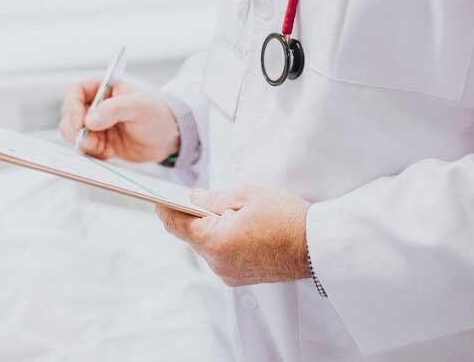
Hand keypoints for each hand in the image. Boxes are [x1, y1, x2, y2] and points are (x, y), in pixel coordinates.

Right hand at [58, 79, 179, 161]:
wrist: (169, 138)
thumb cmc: (158, 114)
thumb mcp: (139, 106)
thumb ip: (114, 109)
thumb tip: (90, 120)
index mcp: (104, 88)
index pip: (76, 91)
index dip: (72, 106)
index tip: (79, 122)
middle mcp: (96, 105)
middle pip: (70, 114)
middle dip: (75, 129)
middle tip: (89, 140)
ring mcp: (97, 125)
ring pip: (73, 133)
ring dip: (82, 142)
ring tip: (101, 147)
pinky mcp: (100, 142)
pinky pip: (85, 148)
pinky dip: (91, 153)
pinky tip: (108, 153)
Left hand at [156, 186, 310, 285]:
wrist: (317, 247)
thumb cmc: (286, 218)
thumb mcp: (247, 195)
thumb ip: (212, 197)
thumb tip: (192, 198)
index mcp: (215, 241)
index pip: (175, 223)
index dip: (164, 207)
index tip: (156, 195)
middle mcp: (217, 263)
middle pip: (191, 235)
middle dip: (193, 215)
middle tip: (202, 195)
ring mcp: (228, 273)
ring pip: (206, 245)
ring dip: (211, 227)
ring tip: (231, 210)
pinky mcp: (239, 277)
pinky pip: (220, 254)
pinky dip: (223, 239)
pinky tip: (239, 226)